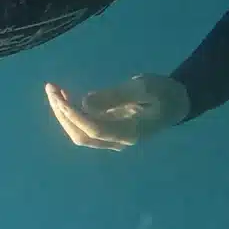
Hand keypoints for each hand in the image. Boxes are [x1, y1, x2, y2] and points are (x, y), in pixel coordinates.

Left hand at [45, 74, 190, 150]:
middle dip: (63, 114)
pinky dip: (71, 114)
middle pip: (82, 136)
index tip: (59, 97)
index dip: (73, 114)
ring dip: (63, 115)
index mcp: (130, 132)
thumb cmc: (164, 92)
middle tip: (51, 88)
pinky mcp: (109, 133)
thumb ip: (116, 96)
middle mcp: (119, 141)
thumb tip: (85, 102)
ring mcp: (113, 139)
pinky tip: (65, 97)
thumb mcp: (144, 87)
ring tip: (54, 90)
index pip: (94, 129)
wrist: (177, 102)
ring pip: (80, 135)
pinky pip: (85, 129)